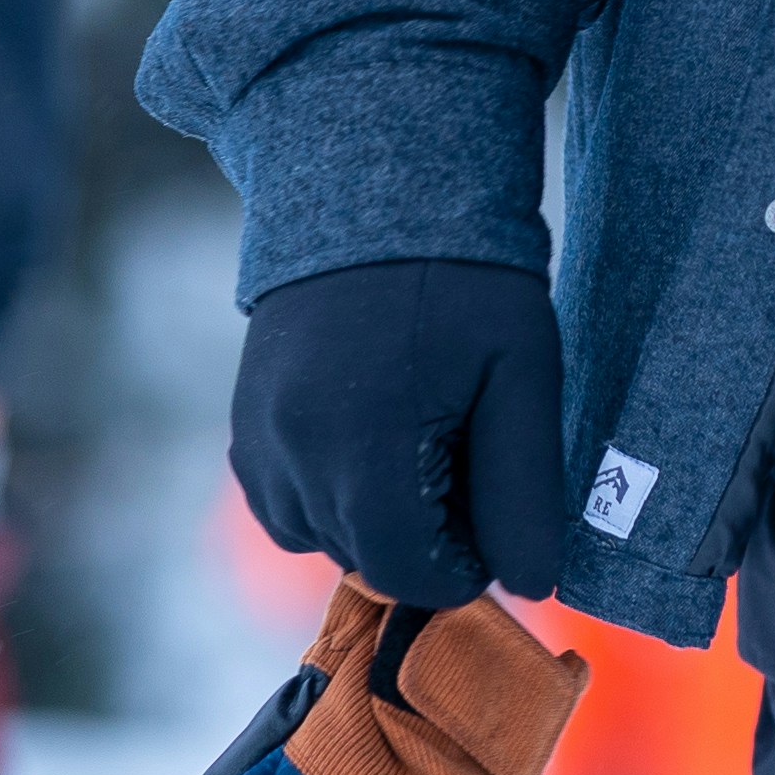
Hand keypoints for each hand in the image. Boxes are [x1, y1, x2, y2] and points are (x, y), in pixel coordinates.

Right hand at [230, 257, 567, 610]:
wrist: (378, 187)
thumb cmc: (465, 277)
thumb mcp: (522, 373)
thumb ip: (522, 488)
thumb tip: (531, 586)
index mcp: (362, 444)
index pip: (408, 572)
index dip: (463, 565)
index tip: (494, 519)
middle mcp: (291, 452)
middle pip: (365, 557)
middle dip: (423, 539)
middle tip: (467, 458)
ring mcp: (256, 438)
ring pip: (320, 536)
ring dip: (376, 518)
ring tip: (424, 437)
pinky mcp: (243, 423)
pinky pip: (283, 502)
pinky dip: (330, 493)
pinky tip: (376, 433)